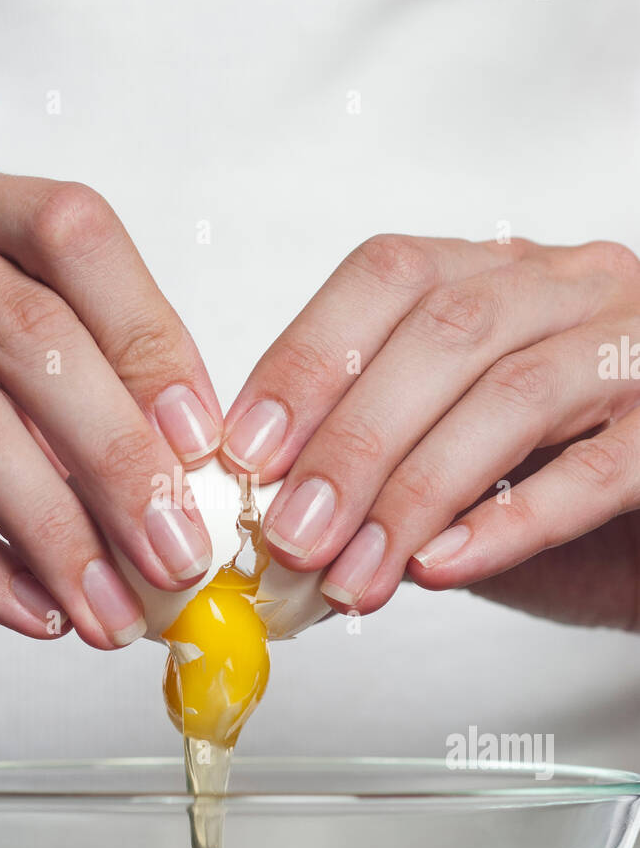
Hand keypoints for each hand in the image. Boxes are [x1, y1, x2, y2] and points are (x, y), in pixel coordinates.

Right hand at [0, 167, 220, 646]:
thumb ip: (54, 391)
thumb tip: (173, 489)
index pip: (74, 236)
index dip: (151, 339)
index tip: (204, 443)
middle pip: (29, 336)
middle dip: (121, 459)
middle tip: (177, 554)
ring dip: (54, 529)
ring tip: (110, 610)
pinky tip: (29, 607)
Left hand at [221, 235, 639, 631]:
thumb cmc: (560, 475)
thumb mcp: (456, 449)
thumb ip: (380, 464)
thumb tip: (273, 516)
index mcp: (500, 275)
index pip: (389, 277)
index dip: (307, 358)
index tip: (246, 452)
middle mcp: (571, 290)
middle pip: (445, 335)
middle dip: (351, 442)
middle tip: (292, 535)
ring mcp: (636, 350)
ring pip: (512, 395)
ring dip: (414, 494)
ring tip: (352, 572)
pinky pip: (597, 472)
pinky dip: (510, 523)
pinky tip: (442, 565)